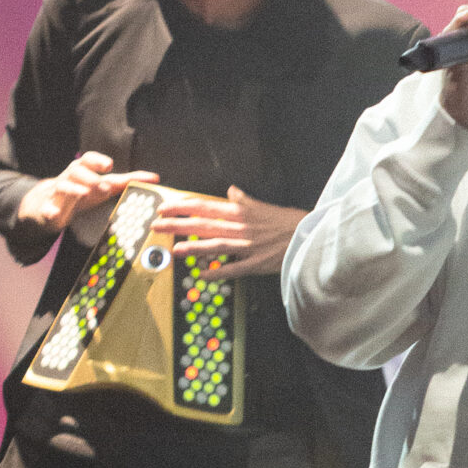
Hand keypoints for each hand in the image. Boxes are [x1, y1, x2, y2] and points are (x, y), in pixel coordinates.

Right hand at [16, 151, 157, 232]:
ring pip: (63, 186)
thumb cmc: (84, 191)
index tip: (109, 165)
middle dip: (89, 177)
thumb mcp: (104, 185)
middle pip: (76, 170)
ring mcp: (58, 192)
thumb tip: (154, 178)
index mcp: (84, 170)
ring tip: (84, 194)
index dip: (98, 161)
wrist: (52, 202)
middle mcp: (70, 178)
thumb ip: (127, 181)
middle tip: (103, 185)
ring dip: (73, 190)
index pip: (88, 159)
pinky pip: (46, 208)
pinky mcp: (49, 207)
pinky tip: (54, 214)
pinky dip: (50, 210)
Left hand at [153, 186, 308, 278]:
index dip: (183, 206)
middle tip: (157, 225)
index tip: (166, 207)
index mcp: (241, 212)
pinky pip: (234, 269)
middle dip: (178, 225)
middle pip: (204, 225)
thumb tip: (232, 191)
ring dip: (194, 248)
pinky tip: (203, 275)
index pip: (206, 207)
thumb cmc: (288, 222)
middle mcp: (241, 228)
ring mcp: (248, 247)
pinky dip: (218, 272)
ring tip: (175, 249)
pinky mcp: (256, 263)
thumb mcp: (264, 206)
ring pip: (216, 245)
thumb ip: (245, 200)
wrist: (310, 235)